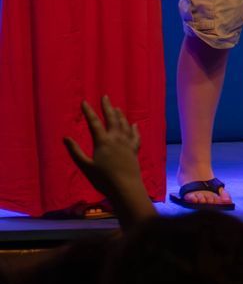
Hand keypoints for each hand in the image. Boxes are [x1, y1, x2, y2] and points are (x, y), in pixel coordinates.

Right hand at [66, 97, 146, 216]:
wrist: (126, 187)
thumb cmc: (103, 179)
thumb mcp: (85, 166)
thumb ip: (75, 151)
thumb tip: (65, 138)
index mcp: (103, 142)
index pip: (94, 123)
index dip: (89, 112)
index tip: (84, 102)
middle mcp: (117, 139)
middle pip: (112, 119)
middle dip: (108, 107)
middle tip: (105, 97)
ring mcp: (127, 144)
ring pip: (125, 125)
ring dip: (120, 115)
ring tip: (117, 108)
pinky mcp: (135, 150)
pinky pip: (136, 136)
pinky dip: (134, 129)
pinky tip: (134, 124)